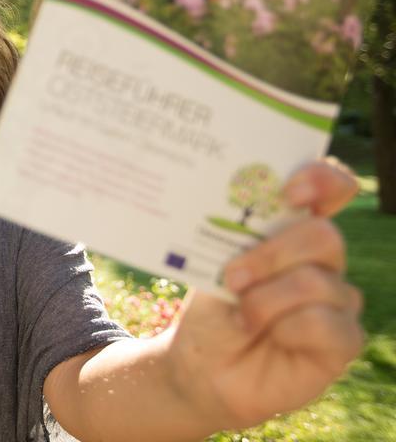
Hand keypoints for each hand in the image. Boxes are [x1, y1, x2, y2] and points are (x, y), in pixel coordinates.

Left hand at [167, 160, 362, 430]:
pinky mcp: (343, 341)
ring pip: (317, 282)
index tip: (290, 190)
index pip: (329, 187)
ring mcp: (338, 300)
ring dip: (266, 301)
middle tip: (233, 277)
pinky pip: (325, 324)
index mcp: (291, 229)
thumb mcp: (213, 264)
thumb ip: (233, 235)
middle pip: (323, 235)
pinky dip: (285, 329)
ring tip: (242, 316)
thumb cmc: (211, 307)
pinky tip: (270, 337)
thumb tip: (233, 204)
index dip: (321, 179)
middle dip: (271, 255)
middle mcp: (322, 260)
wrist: (202, 365)